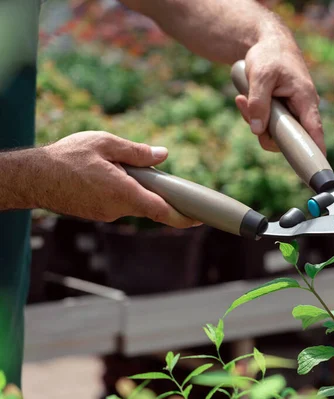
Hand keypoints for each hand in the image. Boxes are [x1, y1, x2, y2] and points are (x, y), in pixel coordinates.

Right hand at [36, 131, 197, 227]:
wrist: (32, 177)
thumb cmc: (67, 156)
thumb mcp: (105, 143)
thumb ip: (137, 152)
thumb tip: (163, 155)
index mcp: (123, 192)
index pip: (161, 211)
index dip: (183, 216)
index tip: (199, 218)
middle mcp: (117, 209)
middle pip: (149, 204)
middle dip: (156, 190)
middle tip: (153, 172)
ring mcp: (106, 214)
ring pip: (132, 201)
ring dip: (134, 186)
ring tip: (113, 165)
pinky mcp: (97, 214)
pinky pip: (118, 202)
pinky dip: (121, 190)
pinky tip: (104, 174)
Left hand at [234, 32, 324, 153]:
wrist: (268, 43)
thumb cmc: (270, 55)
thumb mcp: (261, 75)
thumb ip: (259, 103)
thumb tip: (257, 130)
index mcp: (305, 100)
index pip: (314, 130)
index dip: (315, 150)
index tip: (317, 166)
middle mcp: (302, 110)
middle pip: (288, 137)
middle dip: (265, 130)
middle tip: (246, 107)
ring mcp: (292, 113)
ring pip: (275, 132)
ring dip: (256, 121)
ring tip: (243, 99)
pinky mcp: (282, 113)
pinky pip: (268, 124)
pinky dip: (255, 116)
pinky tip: (244, 100)